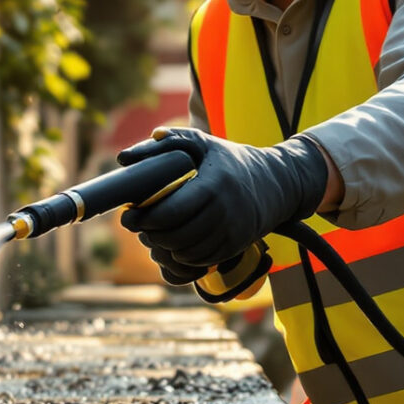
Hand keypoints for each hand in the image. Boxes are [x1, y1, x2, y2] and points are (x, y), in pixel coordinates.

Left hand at [117, 127, 328, 268]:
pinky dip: (184, 256)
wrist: (277, 182)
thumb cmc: (230, 161)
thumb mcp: (204, 144)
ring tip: (156, 233)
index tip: (131, 214)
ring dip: (165, 247)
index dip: (146, 218)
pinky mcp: (236, 246)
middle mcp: (225, 210)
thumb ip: (168, 142)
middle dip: (151, 234)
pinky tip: (175, 243)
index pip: (171, 211)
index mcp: (213, 184)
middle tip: (139, 226)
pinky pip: (202, 260)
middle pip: (176, 236)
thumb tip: (125, 156)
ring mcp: (233, 231)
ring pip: (187, 252)